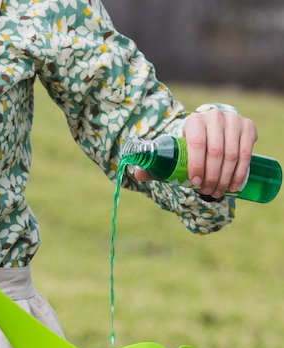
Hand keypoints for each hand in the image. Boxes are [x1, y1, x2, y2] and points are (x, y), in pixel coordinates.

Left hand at [135, 108, 257, 197]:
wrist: (210, 132)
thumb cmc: (186, 147)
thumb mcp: (172, 154)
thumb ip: (155, 164)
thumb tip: (137, 174)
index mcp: (193, 121)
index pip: (196, 143)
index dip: (196, 165)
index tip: (194, 183)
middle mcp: (214, 116)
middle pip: (216, 151)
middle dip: (211, 176)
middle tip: (206, 192)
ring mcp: (233, 120)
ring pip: (232, 154)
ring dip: (225, 177)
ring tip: (217, 192)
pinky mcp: (248, 126)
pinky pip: (247, 152)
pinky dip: (240, 172)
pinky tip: (234, 186)